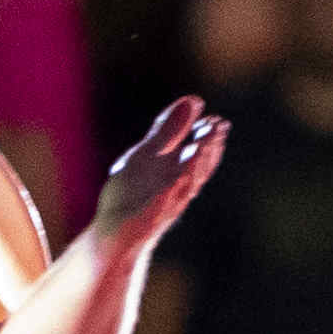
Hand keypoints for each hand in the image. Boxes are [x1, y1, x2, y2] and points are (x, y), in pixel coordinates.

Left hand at [91, 96, 226, 241]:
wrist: (114, 233)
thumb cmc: (132, 194)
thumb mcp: (146, 154)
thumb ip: (167, 130)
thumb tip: (193, 100)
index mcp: (176, 167)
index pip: (198, 148)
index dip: (207, 134)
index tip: (214, 119)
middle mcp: (177, 185)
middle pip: (198, 163)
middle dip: (208, 145)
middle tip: (218, 127)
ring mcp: (167, 201)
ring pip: (187, 181)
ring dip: (197, 162)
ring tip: (204, 143)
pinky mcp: (152, 216)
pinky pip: (165, 202)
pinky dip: (173, 189)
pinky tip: (179, 176)